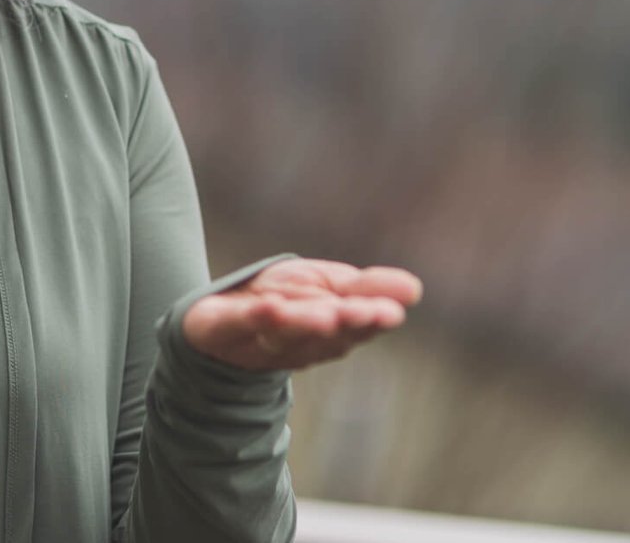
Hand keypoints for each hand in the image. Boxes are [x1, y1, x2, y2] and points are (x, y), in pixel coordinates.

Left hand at [181, 258, 422, 372]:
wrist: (215, 319)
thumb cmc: (283, 302)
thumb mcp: (328, 288)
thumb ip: (367, 290)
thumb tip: (415, 289)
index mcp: (328, 332)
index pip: (355, 326)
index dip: (371, 320)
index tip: (392, 312)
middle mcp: (297, 342)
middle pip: (324, 334)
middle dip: (346, 324)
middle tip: (369, 314)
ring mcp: (257, 340)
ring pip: (284, 334)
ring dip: (306, 324)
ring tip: (327, 313)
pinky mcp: (220, 330)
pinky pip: (239, 324)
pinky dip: (255, 318)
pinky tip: (270, 307)